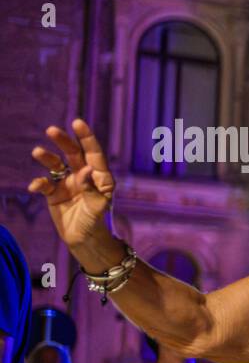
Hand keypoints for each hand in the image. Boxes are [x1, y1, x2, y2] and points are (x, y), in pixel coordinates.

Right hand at [28, 120, 117, 252]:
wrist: (85, 240)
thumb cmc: (97, 223)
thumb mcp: (97, 206)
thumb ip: (91, 188)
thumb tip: (85, 169)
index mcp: (100, 177)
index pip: (93, 154)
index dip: (86, 138)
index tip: (77, 122)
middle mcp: (84, 177)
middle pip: (73, 154)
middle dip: (63, 141)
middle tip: (52, 130)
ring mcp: (68, 184)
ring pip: (56, 165)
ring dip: (47, 157)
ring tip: (37, 152)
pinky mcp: (54, 195)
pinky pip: (45, 184)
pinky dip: (39, 183)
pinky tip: (35, 187)